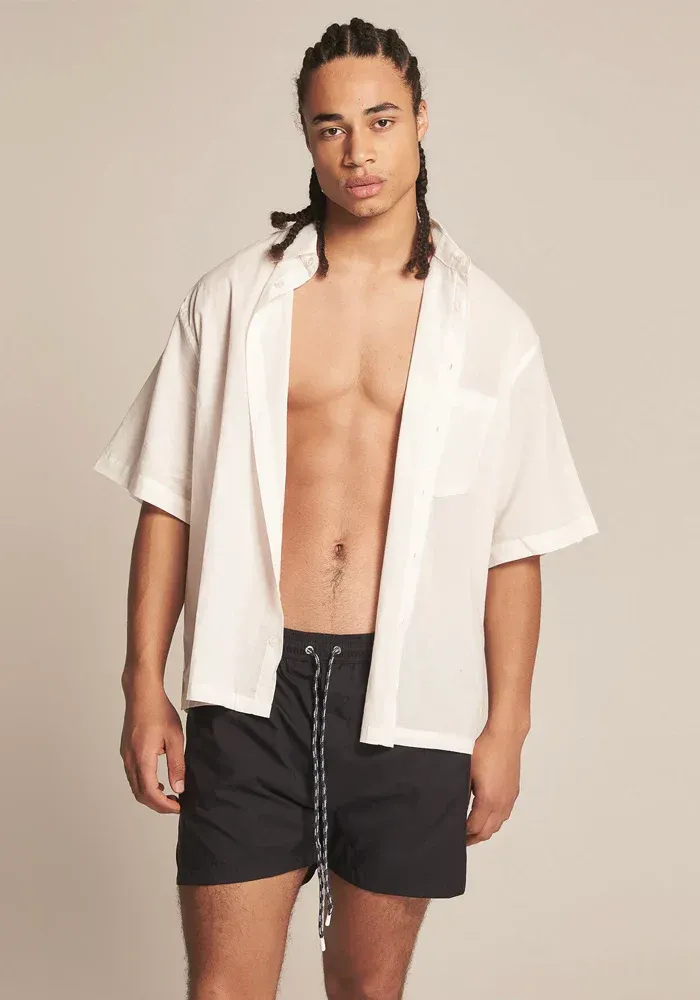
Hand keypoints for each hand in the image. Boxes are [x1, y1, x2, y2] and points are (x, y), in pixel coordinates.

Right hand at [120, 684, 184, 813]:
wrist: (142, 694)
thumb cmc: (159, 711)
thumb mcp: (175, 738)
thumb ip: (177, 765)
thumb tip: (179, 787)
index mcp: (142, 758)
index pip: (150, 792)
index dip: (164, 805)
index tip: (178, 807)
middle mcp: (130, 759)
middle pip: (140, 794)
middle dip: (157, 804)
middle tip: (175, 805)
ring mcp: (126, 756)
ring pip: (135, 786)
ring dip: (150, 795)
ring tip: (169, 795)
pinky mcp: (126, 751)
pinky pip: (133, 775)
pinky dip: (144, 784)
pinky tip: (158, 781)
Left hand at [466, 722, 525, 844]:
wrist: (505, 736)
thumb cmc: (486, 749)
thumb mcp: (466, 771)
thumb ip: (461, 792)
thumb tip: (454, 805)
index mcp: (488, 800)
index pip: (474, 827)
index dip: (463, 835)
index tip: (455, 836)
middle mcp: (501, 803)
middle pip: (488, 831)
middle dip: (474, 838)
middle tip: (462, 840)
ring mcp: (509, 798)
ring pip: (498, 824)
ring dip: (485, 830)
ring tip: (473, 830)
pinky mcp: (513, 792)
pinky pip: (504, 814)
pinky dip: (495, 820)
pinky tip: (487, 815)